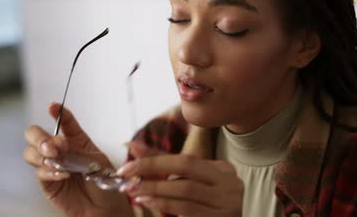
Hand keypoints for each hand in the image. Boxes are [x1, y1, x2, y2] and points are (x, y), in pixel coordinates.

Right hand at [23, 103, 132, 216]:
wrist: (105, 207)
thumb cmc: (104, 181)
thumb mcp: (97, 159)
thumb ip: (76, 150)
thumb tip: (58, 143)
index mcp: (74, 139)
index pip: (62, 120)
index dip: (57, 111)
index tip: (53, 106)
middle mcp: (58, 149)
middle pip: (34, 134)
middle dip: (39, 137)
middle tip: (53, 146)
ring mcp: (50, 165)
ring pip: (30, 152)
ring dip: (42, 154)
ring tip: (57, 160)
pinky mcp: (46, 182)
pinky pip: (39, 172)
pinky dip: (49, 172)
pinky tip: (62, 175)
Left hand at [118, 144, 243, 216]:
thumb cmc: (213, 203)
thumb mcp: (198, 182)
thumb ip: (169, 165)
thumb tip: (134, 146)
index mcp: (223, 170)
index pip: (185, 159)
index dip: (155, 157)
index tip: (130, 156)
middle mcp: (228, 184)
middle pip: (185, 170)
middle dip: (153, 169)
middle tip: (128, 174)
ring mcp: (226, 204)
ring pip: (185, 191)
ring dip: (156, 190)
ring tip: (136, 191)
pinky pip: (189, 212)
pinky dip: (167, 206)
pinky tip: (152, 204)